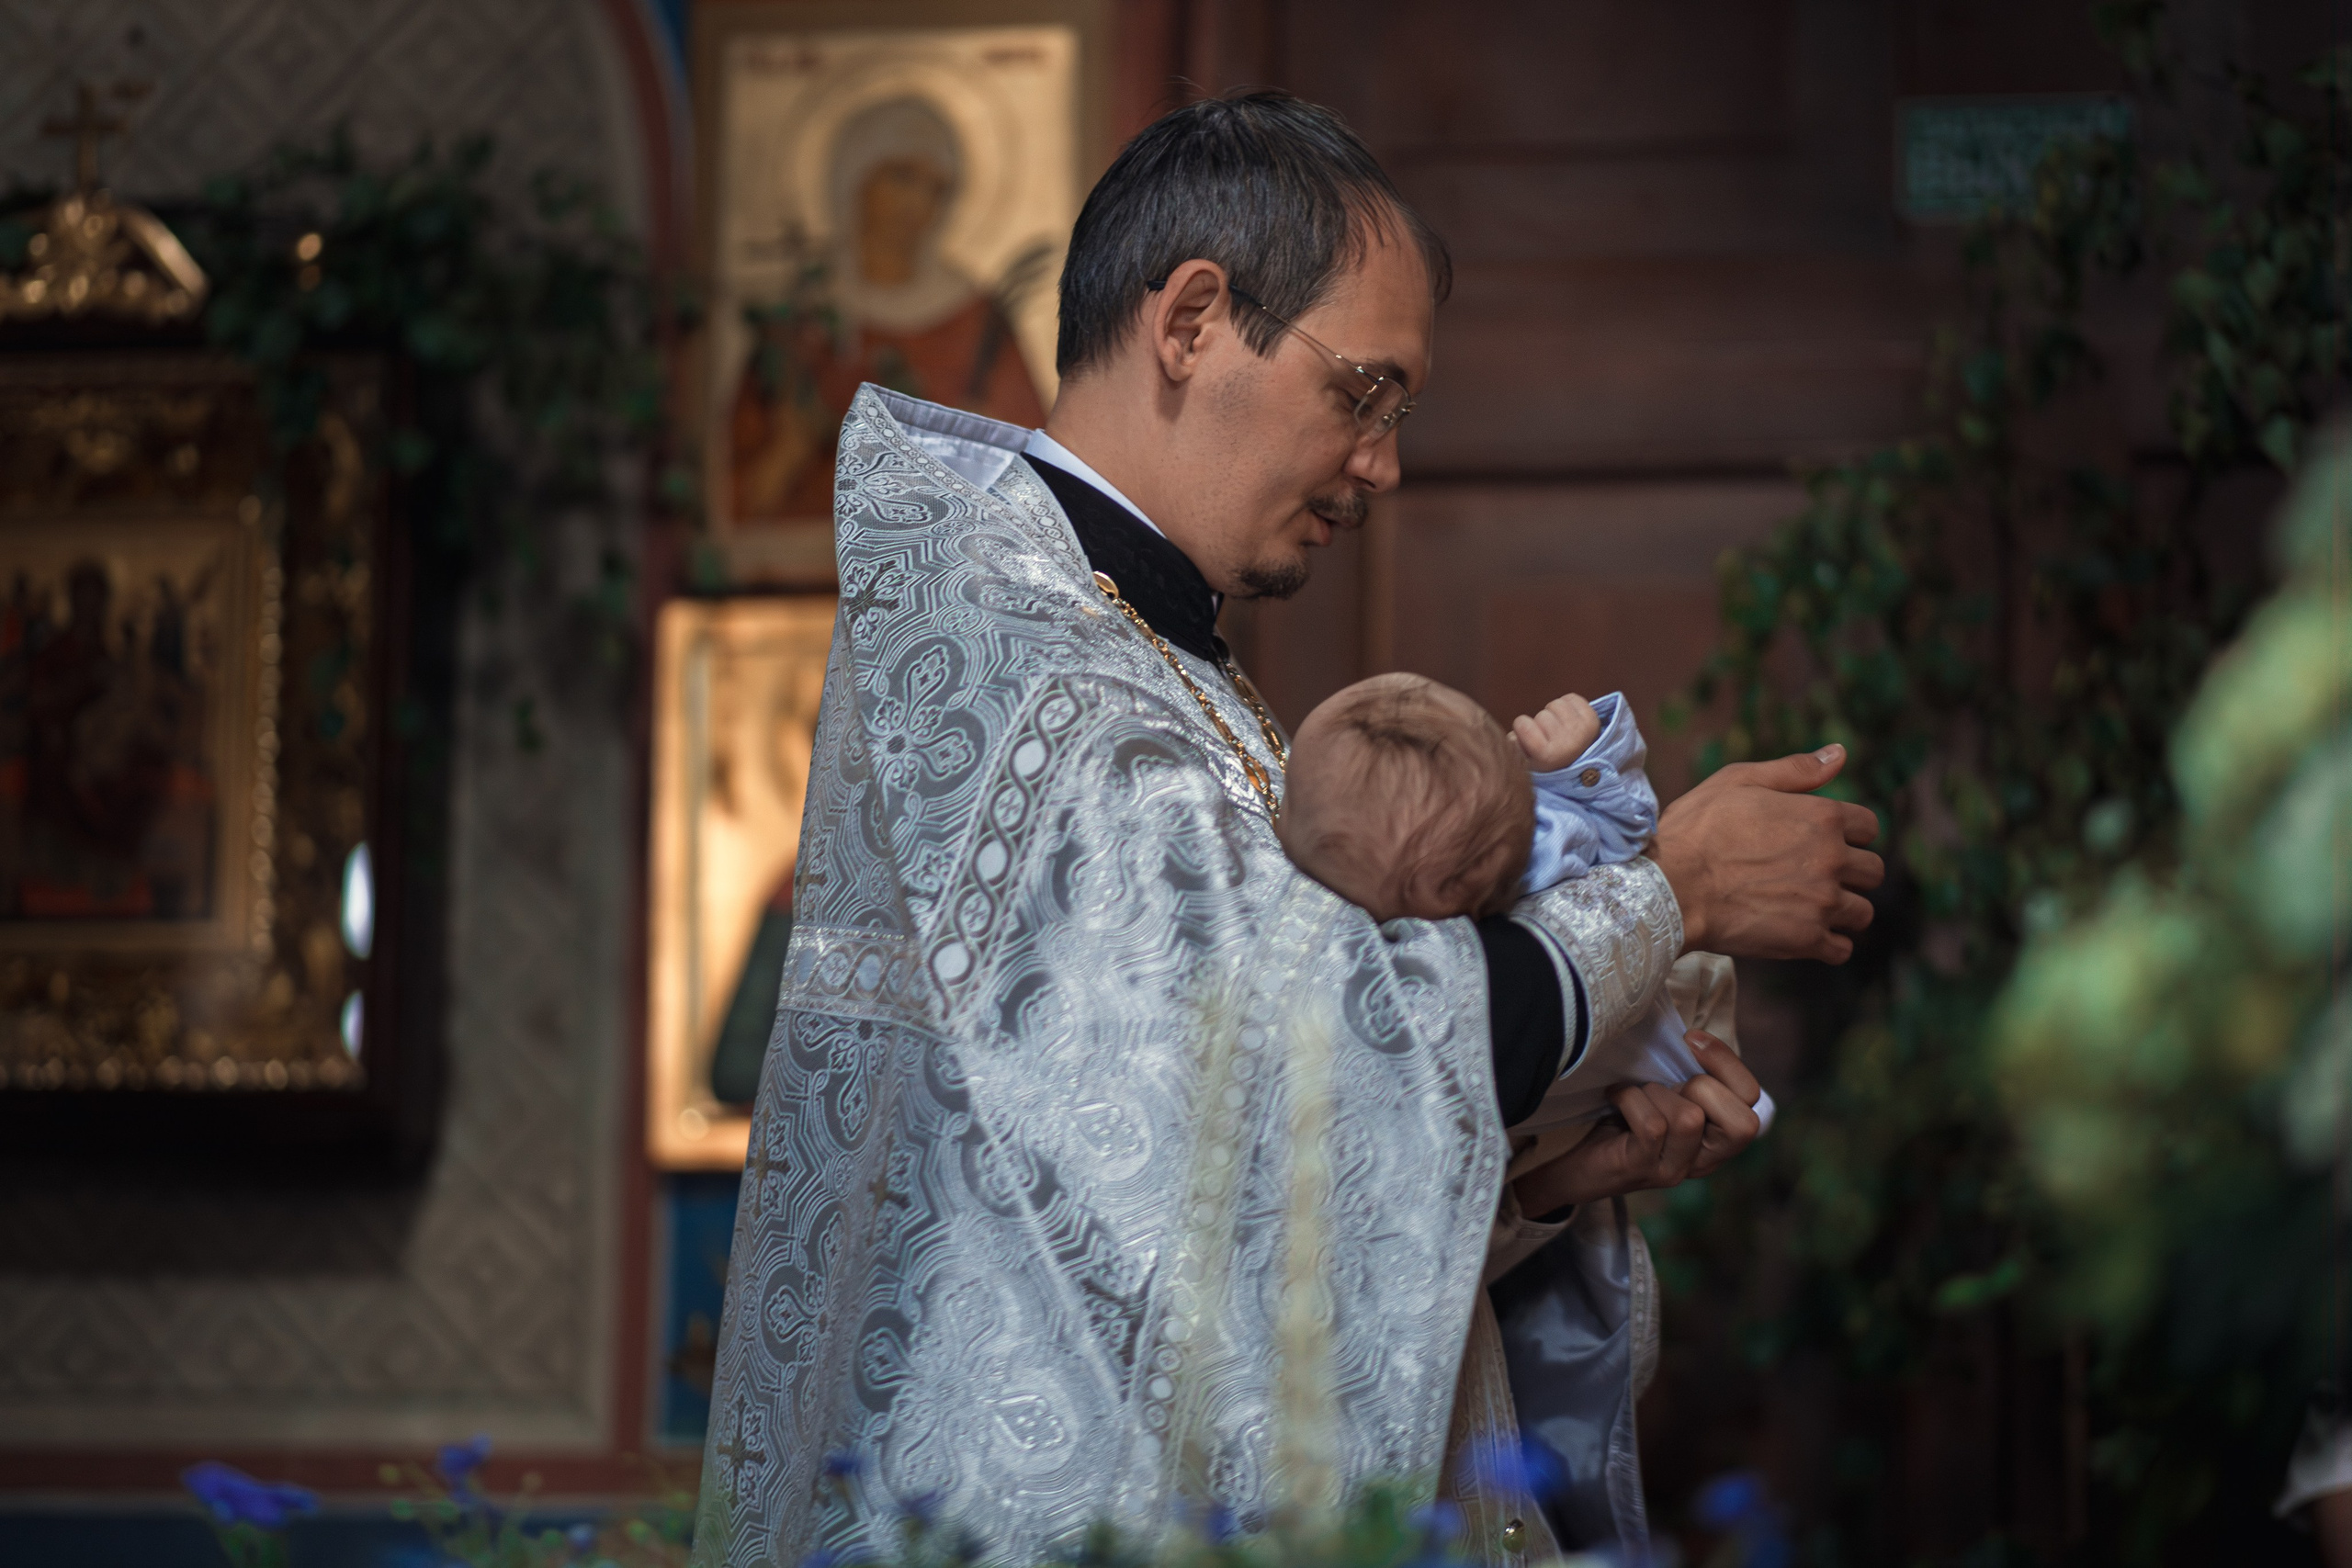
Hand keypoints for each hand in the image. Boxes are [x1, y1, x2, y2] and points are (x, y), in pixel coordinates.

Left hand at [1509, 1031, 1764, 1215]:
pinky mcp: (1643, 1170)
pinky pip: (1652, 1126)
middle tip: (1667, 1084)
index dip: (1727, 1063)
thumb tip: (1693, 1034)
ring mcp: (1676, 1170)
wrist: (1575, 1158)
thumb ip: (1690, 1073)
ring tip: (1637, 1094)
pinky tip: (1615, 1096)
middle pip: (1743, 1123)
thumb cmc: (1624, 1116)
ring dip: (1656, 1093)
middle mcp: (1706, 1160)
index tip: (1690, 1039)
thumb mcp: (1667, 1091)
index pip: (1754, 1101)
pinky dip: (1629, 1098)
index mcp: (1718, 1136)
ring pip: (1689, 1118)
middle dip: (1702, 1086)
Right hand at [1510, 694, 1601, 770]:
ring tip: (1559, 728)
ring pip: (1556, 704)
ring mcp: (1581, 731)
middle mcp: (1566, 744)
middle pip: (1541, 714)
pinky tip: (1569, 720)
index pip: (1522, 723)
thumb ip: (1513, 746)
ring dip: (1555, 713)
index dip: (1523, 728)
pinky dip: (1568, 704)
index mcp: (1547, 756)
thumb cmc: (1546, 760)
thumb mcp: (1524, 760)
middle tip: (1549, 736)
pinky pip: (1572, 698)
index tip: (1530, 739)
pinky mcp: (1592, 720)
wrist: (1580, 766)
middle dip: (1541, 722)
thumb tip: (1512, 738)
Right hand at [1648, 744, 1883, 961]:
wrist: (1671, 886)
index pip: (1869, 826)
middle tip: (1816, 876)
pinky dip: (1828, 944)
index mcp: (1822, 817)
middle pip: (1873, 871)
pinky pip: (1841, 949)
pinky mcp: (1807, 940)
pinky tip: (1804, 934)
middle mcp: (1832, 859)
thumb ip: (1795, 770)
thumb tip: (1839, 753)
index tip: (1823, 841)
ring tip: (1810, 908)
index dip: (1849, 833)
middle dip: (1852, 873)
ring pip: (1862, 912)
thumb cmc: (1697, 830)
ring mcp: (1823, 903)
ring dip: (1843, 911)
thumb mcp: (1738, 781)